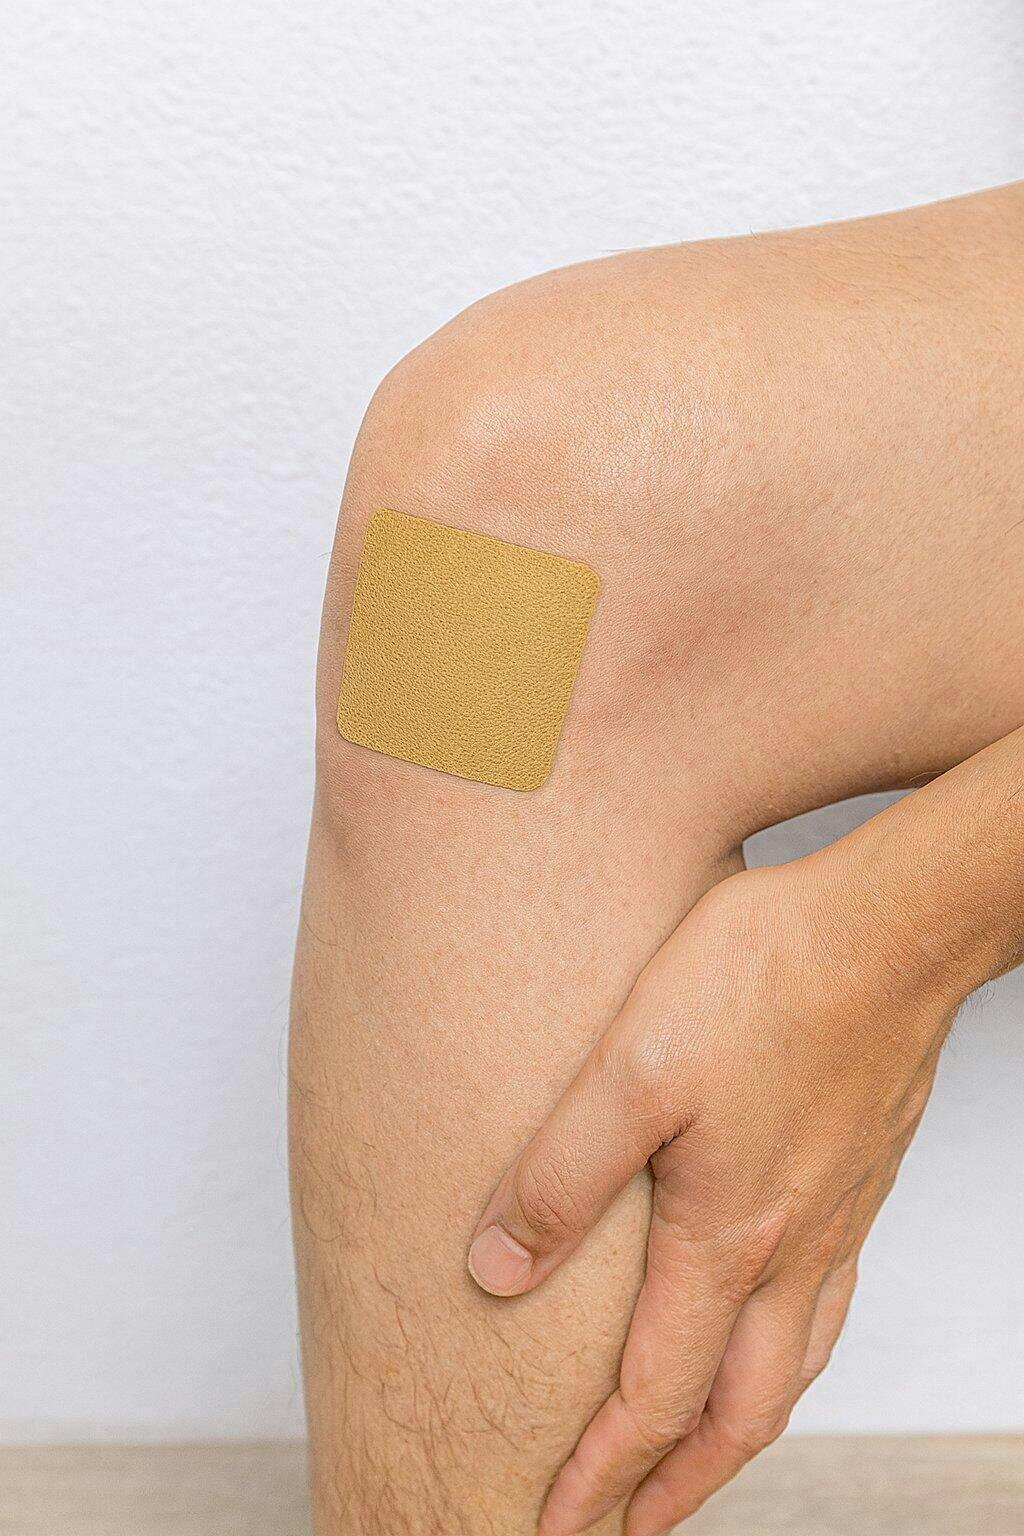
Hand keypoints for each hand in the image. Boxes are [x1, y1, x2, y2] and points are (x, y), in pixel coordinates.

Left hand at [467, 853, 959, 1534]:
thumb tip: (496, 1271)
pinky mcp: (862, 1172)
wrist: (888, 927)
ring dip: (740, 1425)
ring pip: (794, 1365)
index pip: (657, 1396)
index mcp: (728, 1238)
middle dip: (681, 1483)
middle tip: (634, 1527)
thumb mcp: (629, 1071)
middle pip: (741, 1413)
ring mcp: (838, 1214)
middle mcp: (793, 1248)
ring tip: (704, 1449)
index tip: (558, 1526)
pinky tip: (776, 1317)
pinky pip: (828, 1300)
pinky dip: (791, 1348)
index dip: (604, 1473)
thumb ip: (561, 1176)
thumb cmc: (759, 981)